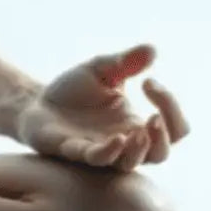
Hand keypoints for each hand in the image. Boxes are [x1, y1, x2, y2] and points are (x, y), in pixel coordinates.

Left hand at [15, 43, 189, 171]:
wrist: (37, 102)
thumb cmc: (73, 92)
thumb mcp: (100, 70)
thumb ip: (125, 62)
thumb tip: (152, 49)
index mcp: (136, 123)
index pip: (173, 127)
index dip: (170, 107)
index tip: (149, 81)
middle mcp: (125, 142)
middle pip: (161, 152)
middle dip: (164, 135)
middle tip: (153, 115)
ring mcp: (102, 149)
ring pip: (132, 162)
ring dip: (139, 149)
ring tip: (141, 130)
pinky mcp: (76, 151)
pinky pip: (98, 159)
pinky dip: (109, 151)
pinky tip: (115, 137)